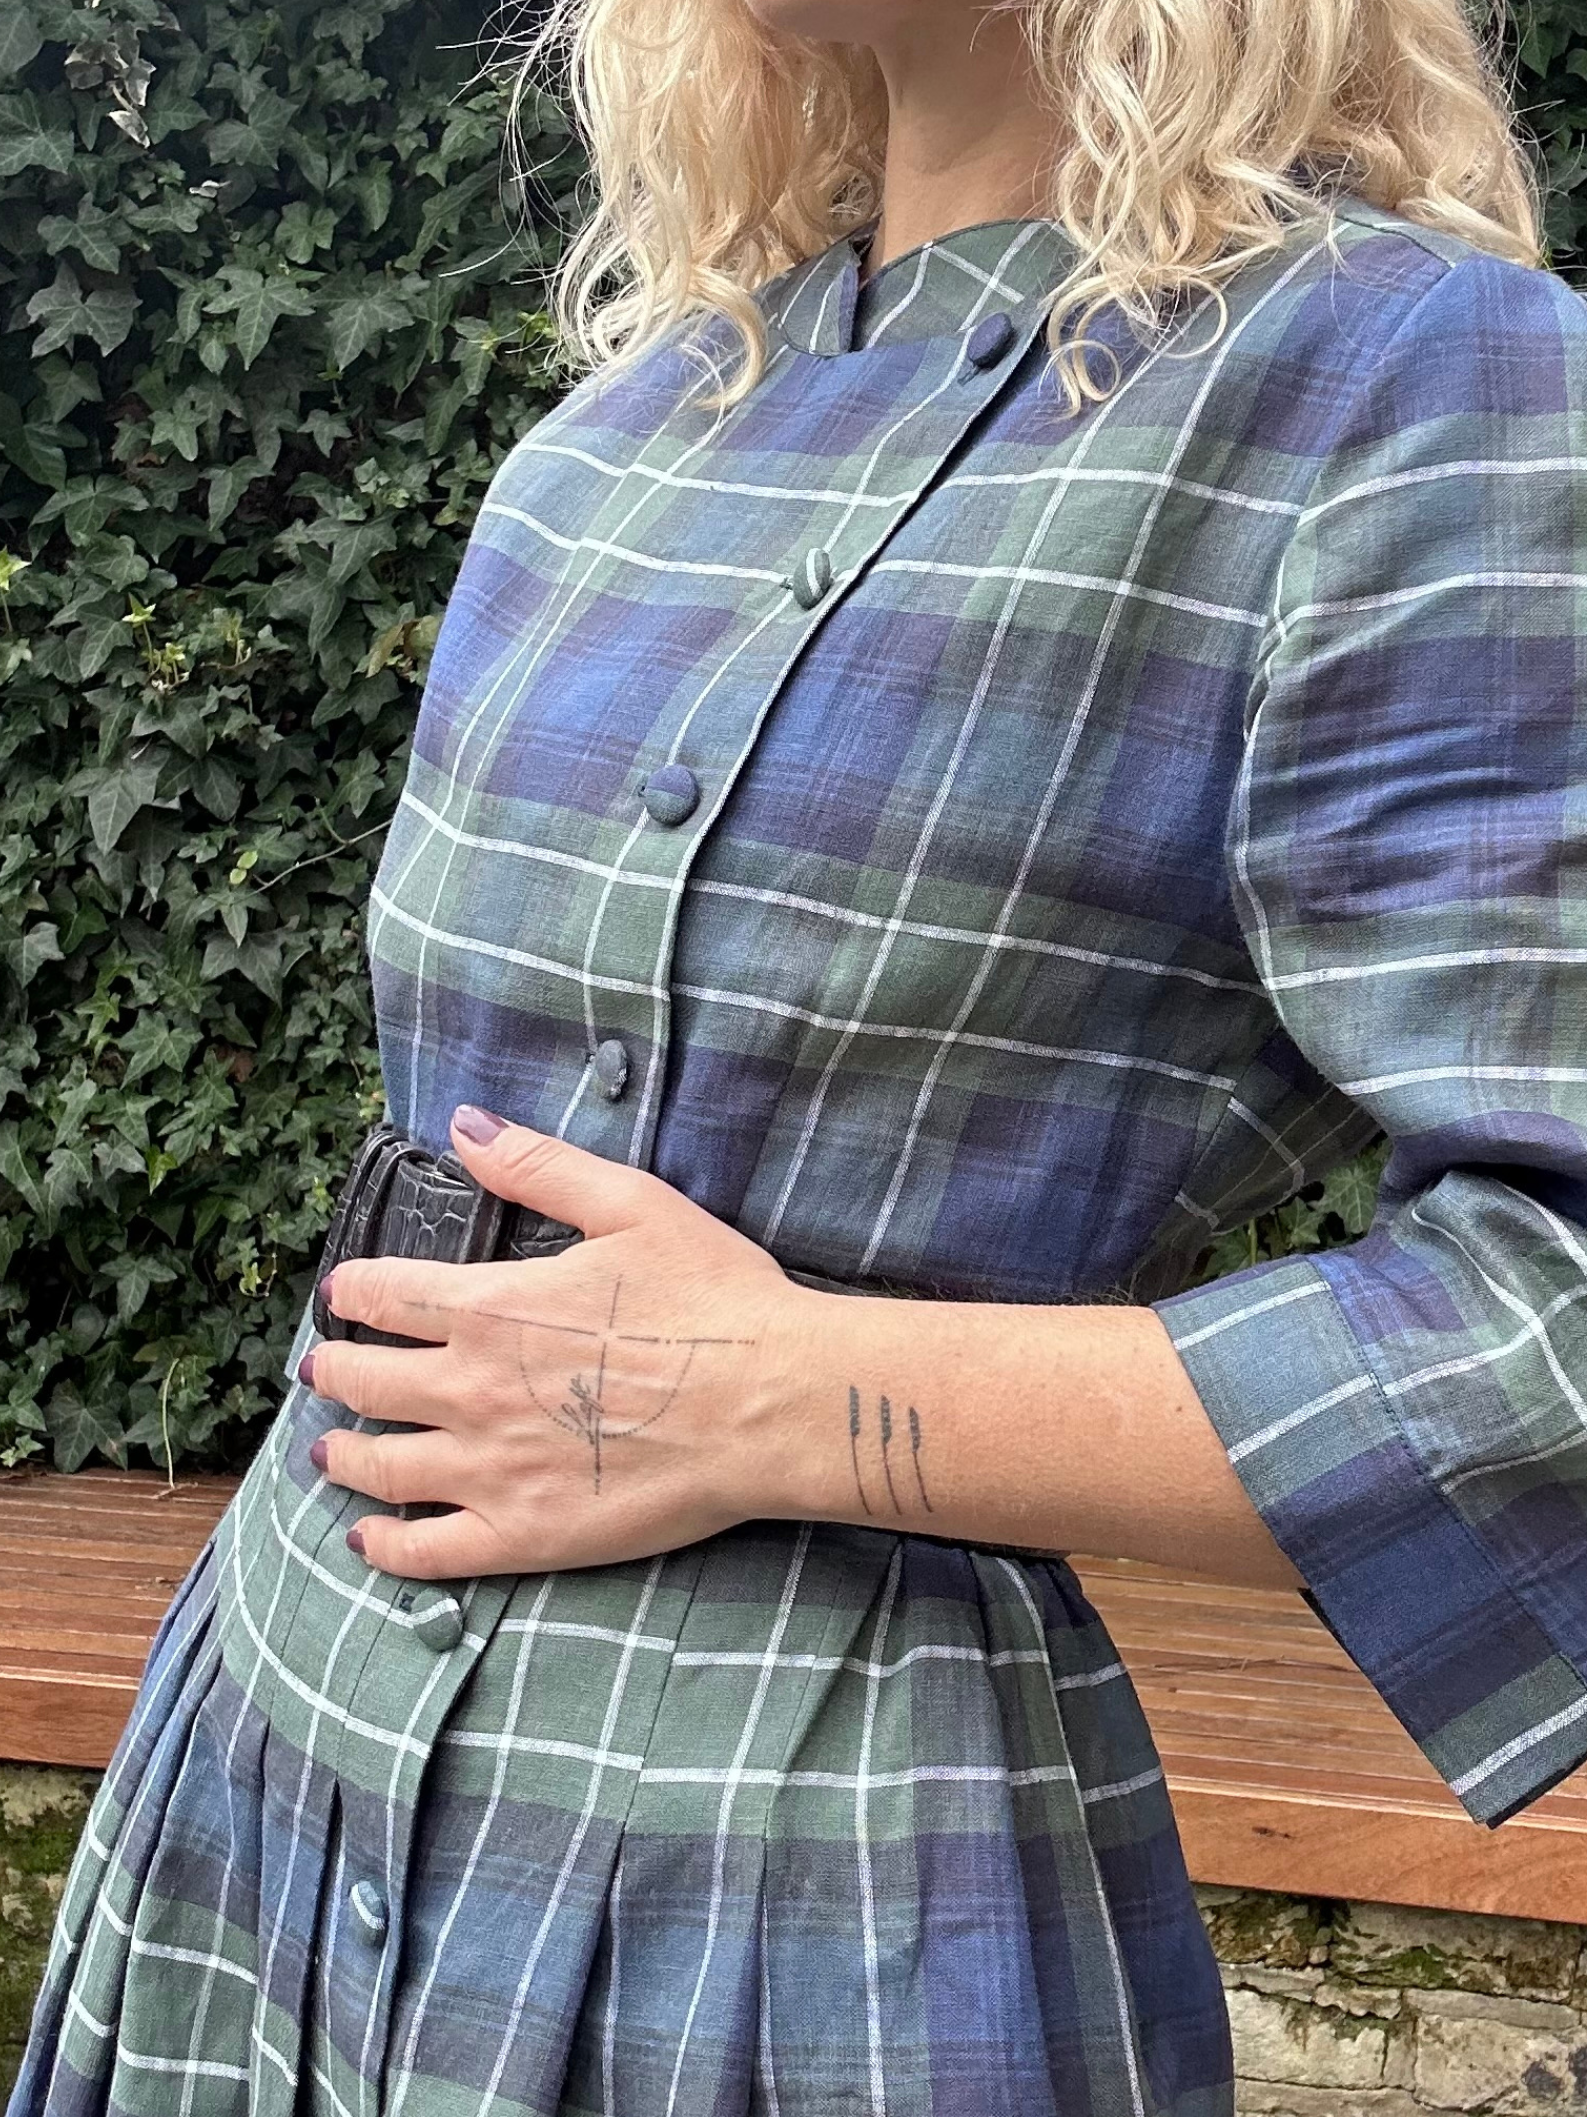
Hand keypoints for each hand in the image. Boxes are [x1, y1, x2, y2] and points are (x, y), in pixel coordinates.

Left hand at [302, 1108, 814, 1578]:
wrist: (771, 1402)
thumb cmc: (712, 1298)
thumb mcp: (629, 1204)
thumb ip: (538, 1165)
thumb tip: (464, 1124)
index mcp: (489, 1307)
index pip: (384, 1295)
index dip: (352, 1291)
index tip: (342, 1293)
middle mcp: (470, 1389)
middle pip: (365, 1382)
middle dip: (334, 1369)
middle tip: (323, 1368)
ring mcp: (490, 1470)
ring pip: (379, 1467)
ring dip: (341, 1454)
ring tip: (328, 1450)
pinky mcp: (522, 1535)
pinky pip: (426, 1552)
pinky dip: (384, 1546)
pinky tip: (369, 1537)